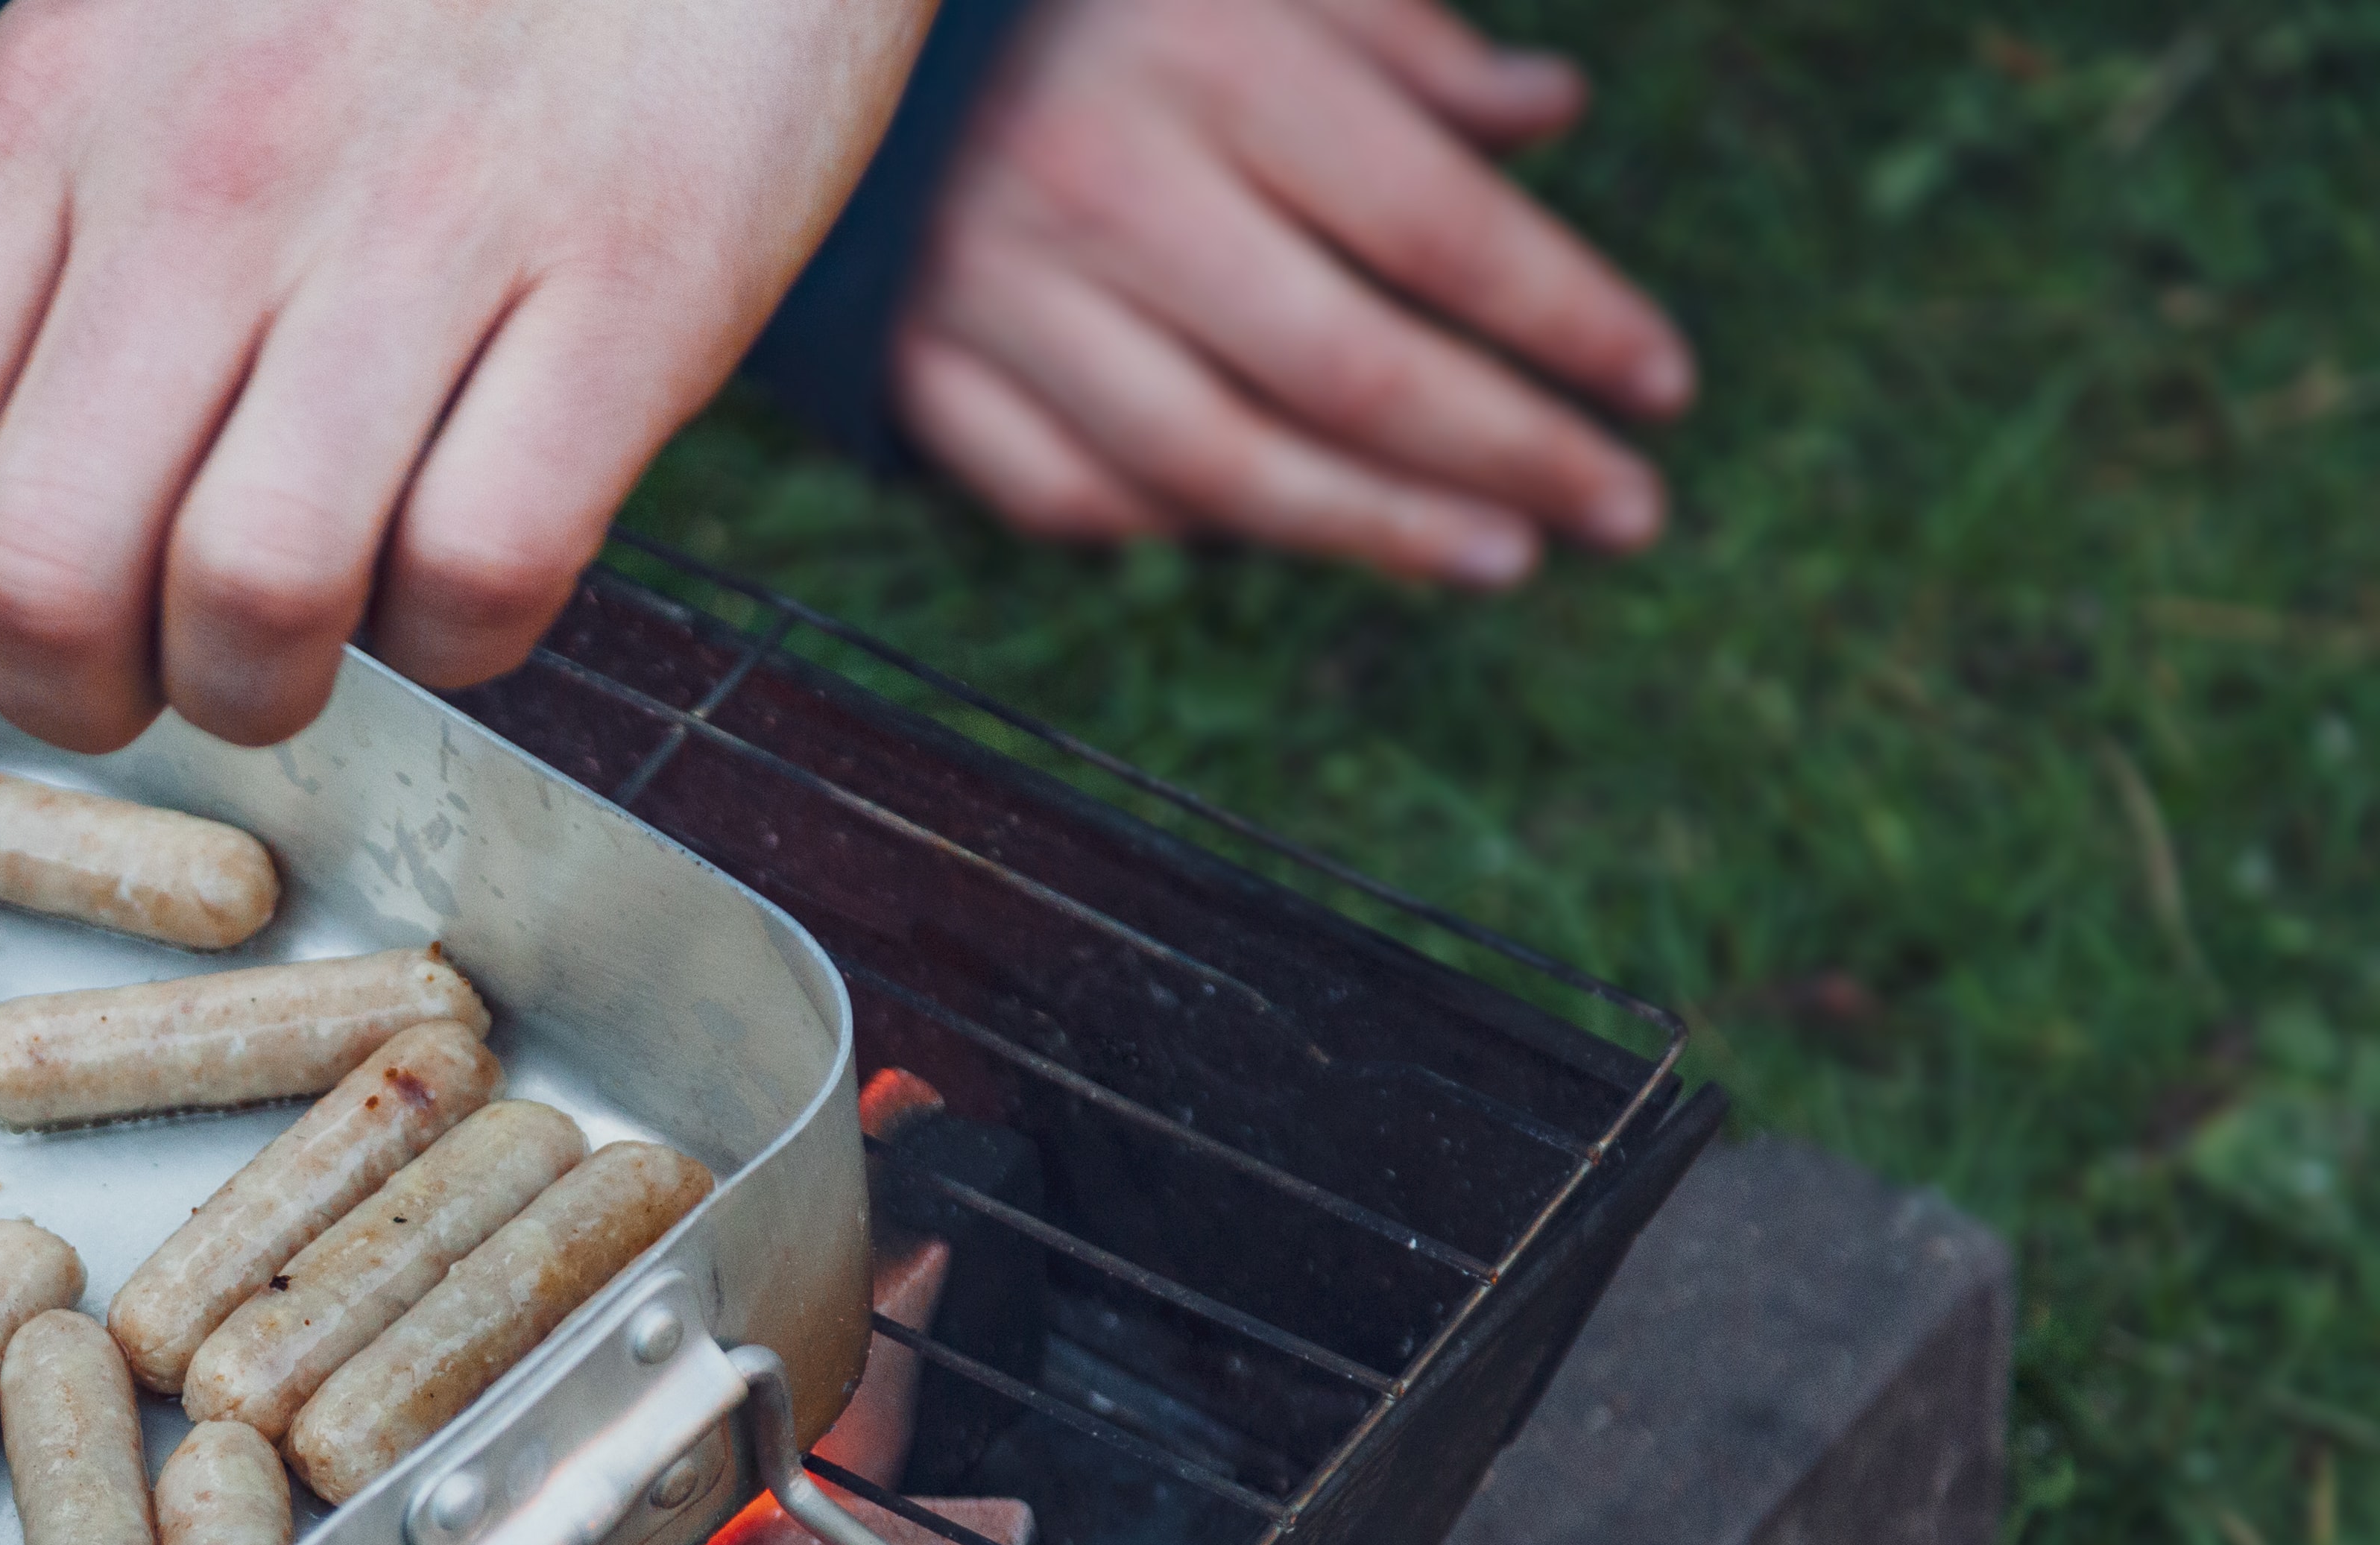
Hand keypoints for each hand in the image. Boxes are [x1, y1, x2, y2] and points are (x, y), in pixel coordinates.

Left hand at [0, 0, 938, 798]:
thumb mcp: (145, 43)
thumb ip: (41, 259)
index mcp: (55, 109)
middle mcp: (212, 169)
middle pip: (41, 576)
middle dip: (79, 699)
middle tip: (144, 678)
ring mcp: (426, 224)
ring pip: (251, 605)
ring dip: (267, 686)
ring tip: (311, 626)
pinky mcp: (633, 280)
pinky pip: (483, 575)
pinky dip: (464, 632)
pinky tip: (469, 549)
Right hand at [891, 0, 1692, 586]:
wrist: (815, 20)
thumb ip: (1402, 35)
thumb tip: (1547, 114)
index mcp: (1207, 60)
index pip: (1436, 226)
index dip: (1567, 317)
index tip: (1663, 383)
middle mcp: (1103, 189)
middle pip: (1345, 371)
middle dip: (1507, 453)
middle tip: (1624, 508)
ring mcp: (995, 296)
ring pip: (1215, 468)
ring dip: (1374, 528)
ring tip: (1497, 556)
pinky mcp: (915, 369)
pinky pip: (1067, 495)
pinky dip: (1176, 528)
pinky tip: (1274, 528)